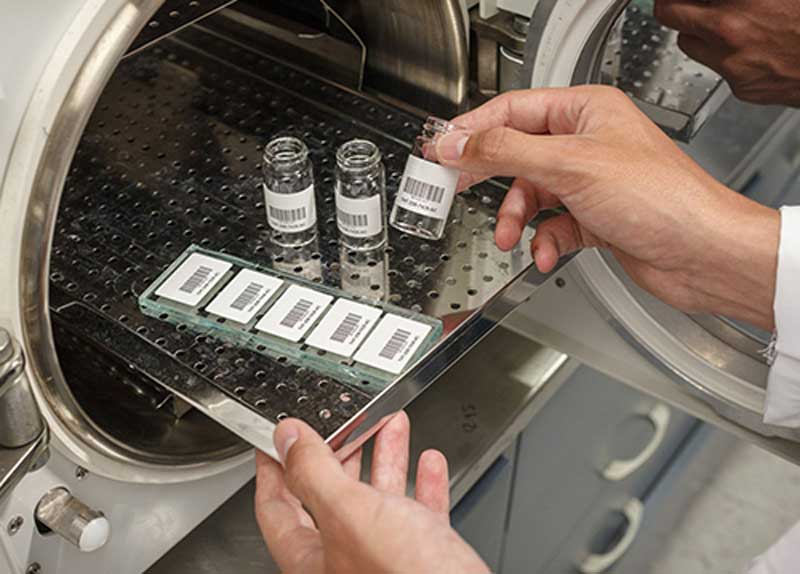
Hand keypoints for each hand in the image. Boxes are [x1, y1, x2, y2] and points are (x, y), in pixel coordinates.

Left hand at [255, 412, 488, 573]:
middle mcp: (344, 561)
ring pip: (379, 499)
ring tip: (389, 426)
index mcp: (311, 558)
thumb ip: (314, 472)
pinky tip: (429, 464)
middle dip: (341, 451)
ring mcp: (385, 559)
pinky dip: (424, 484)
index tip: (277, 439)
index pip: (276, 506)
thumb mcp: (349, 514)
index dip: (274, 467)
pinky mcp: (424, 558)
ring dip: (386, 457)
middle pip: (332, 496)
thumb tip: (287, 439)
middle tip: (343, 423)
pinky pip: (420, 514)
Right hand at [435, 87, 778, 329]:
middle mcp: (586, 143)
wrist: (702, 254)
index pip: (512, 111)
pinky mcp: (595, 218)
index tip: (440, 150)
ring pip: (531, 194)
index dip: (472, 130)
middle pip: (516, 153)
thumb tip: (457, 143)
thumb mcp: (568, 165)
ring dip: (517, 219)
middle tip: (453, 189)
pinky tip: (545, 252)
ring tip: (512, 236)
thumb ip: (504, 151)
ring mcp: (590, 182)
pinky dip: (544, 240)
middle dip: (488, 177)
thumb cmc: (661, 198)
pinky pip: (552, 225)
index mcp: (584, 111)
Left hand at [654, 0, 799, 105]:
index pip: (675, 2)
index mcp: (740, 7)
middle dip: (677, 7)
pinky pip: (719, 68)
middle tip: (684, 2)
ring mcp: (734, 66)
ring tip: (722, 22)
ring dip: (698, 32)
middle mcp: (730, 35)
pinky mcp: (743, 88)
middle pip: (673, 19)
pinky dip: (727, 56)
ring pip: (691, 45)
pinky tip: (752, 45)